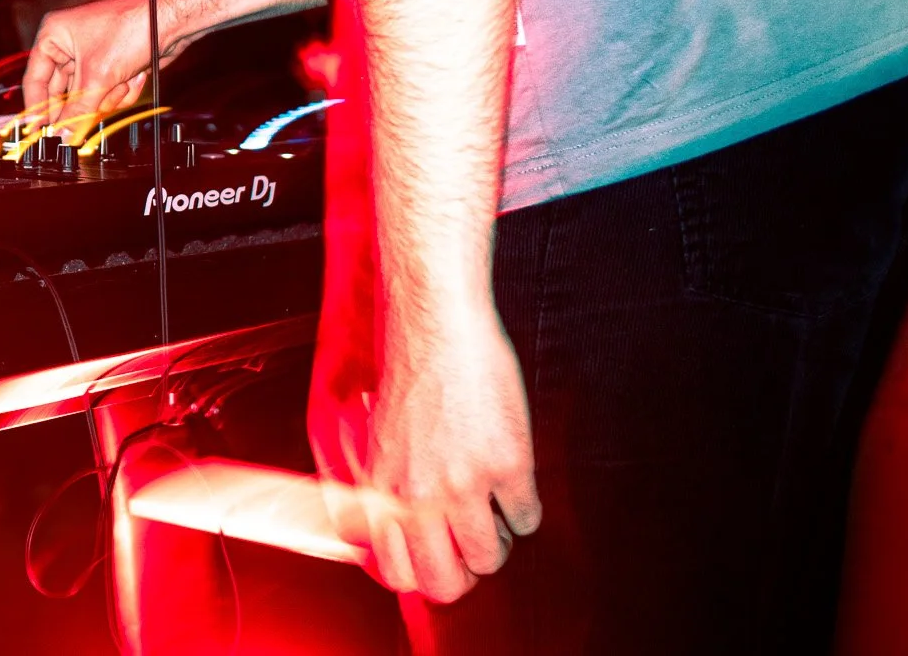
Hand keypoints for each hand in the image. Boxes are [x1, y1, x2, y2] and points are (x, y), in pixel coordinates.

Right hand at [22, 0, 194, 127]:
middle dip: (83, 105)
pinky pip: (106, 95)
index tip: (38, 132)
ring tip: (121, 80)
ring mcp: (91, 59)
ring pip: (88, 99)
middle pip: (64, 94)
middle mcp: (68, 46)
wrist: (171, 22)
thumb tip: (63, 136)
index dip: (36, 108)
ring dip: (108, 96)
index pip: (35, 80)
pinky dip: (122, 92)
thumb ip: (78, 111)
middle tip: (79, 128)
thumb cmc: (132, 28)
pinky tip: (134, 76)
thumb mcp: (98, 76)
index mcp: (54, 36)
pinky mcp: (110, 69)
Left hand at [346, 299, 541, 602]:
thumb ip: (387, 487)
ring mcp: (463, 483)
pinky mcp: (508, 465)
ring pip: (489, 559)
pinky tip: (514, 481)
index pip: (397, 573)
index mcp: (381, 488)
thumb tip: (399, 530)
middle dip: (463, 573)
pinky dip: (525, 508)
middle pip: (444, 583)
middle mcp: (416, 494)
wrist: (437, 323)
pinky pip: (526, 520)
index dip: (423, 573)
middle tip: (472, 547)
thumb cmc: (410, 370)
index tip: (437, 557)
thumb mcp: (380, 437)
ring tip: (494, 510)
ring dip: (496, 541)